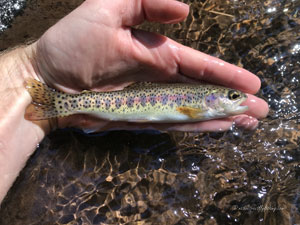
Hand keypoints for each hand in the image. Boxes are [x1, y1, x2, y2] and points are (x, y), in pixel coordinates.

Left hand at [32, 0, 267, 131]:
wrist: (47, 78)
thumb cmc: (71, 43)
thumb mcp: (107, 8)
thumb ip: (145, 3)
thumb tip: (184, 9)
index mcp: (157, 54)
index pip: (199, 66)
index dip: (226, 74)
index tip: (252, 84)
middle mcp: (160, 80)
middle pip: (202, 91)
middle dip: (231, 101)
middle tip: (260, 111)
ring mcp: (150, 102)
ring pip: (192, 111)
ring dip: (219, 117)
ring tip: (247, 124)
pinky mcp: (138, 120)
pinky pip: (171, 125)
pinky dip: (195, 128)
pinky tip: (216, 130)